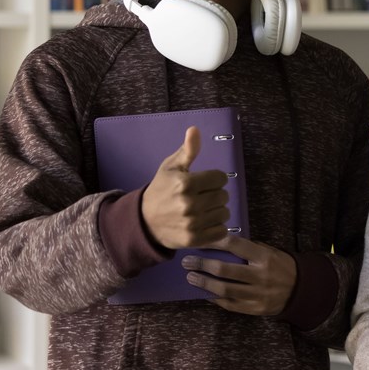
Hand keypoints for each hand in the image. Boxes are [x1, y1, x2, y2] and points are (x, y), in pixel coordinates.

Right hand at [140, 126, 231, 248]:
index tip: (202, 183)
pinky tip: (202, 223)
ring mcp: (192, 223)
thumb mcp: (170, 168)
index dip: (214, 179)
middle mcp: (189, 204)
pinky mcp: (194, 239)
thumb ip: (188, 150)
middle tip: (200, 197)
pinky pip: (222, 231)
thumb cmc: (161, 190)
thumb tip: (195, 130)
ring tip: (200, 210)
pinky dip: (216, 227)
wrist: (144, 221)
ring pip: (225, 213)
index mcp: (185, 183)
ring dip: (216, 211)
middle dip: (215, 194)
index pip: (221, 178)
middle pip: (224, 196)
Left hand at [182, 234, 296, 315]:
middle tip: (187, 262)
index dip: (214, 242)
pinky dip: (214, 298)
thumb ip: (250, 249)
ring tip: (191, 278)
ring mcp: (257, 294)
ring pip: (224, 289)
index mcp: (265, 258)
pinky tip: (204, 293)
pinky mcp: (255, 308)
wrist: (301, 290)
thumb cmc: (282, 267)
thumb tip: (222, 244)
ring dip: (204, 283)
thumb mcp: (272, 252)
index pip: (235, 246)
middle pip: (225, 270)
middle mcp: (261, 276)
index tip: (199, 242)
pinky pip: (229, 304)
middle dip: (202, 265)